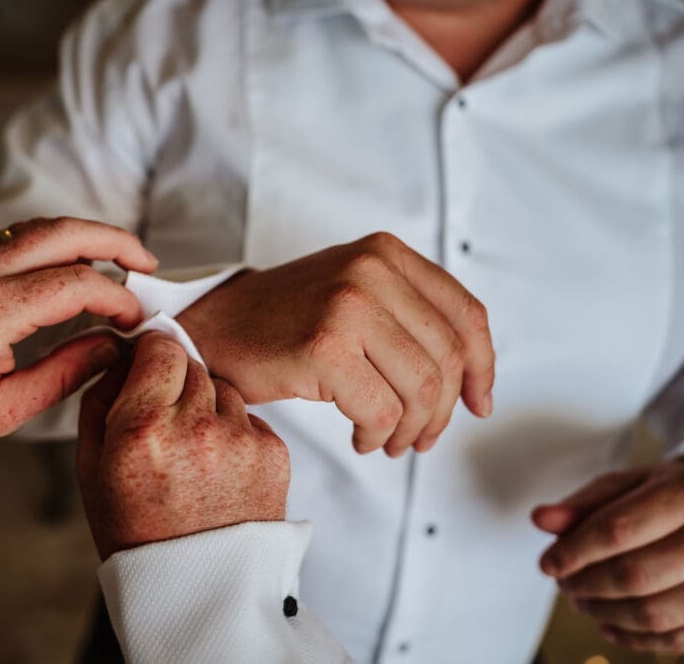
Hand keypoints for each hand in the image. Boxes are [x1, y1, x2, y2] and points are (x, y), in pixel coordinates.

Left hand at [0, 216, 157, 448]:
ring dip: (85, 236)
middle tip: (148, 263)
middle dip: (115, 241)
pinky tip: (71, 266)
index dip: (117, 299)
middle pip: (64, 232)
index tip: (135, 321)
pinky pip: (14, 236)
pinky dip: (53, 243)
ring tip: (119, 259)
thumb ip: (62, 376)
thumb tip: (110, 346)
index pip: (76, 284)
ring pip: (39, 226)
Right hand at [76, 332, 289, 560]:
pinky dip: (235, 435)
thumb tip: (122, 355)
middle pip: (192, 364)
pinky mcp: (274, 454)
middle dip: (176, 385)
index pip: (160, 347)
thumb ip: (100, 400)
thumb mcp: (90, 469)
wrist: (197, 591)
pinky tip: (218, 472)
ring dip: (208, 409)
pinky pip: (250, 419)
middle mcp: (194, 427)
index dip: (151, 356)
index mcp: (142, 428)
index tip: (148, 370)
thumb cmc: (137, 533)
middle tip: (166, 425)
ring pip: (224, 390)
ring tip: (193, 456)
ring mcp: (239, 440)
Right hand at [176, 232, 494, 457]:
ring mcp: (347, 306)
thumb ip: (409, 316)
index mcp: (386, 254)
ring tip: (387, 442)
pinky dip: (378, 436)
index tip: (479, 405)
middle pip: (447, 360)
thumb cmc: (285, 323)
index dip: (483, 368)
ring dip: (410, 431)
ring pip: (420, 390)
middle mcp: (371, 270)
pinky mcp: (323, 347)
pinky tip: (362, 439)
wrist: (213, 327)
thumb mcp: (354, 294)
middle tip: (420, 439)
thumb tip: (472, 380)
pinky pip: (381, 411)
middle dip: (441, 413)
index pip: (465, 315)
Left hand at [534, 460, 683, 651]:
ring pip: (654, 613)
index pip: (620, 529)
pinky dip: (635, 637)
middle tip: (563, 582)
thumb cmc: (669, 495)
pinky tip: (609, 622)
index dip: (576, 550)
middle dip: (586, 584)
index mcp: (683, 494)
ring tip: (581, 600)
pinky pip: (675, 638)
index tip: (548, 563)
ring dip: (604, 612)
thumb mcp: (631, 485)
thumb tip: (541, 519)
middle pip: (635, 575)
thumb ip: (586, 503)